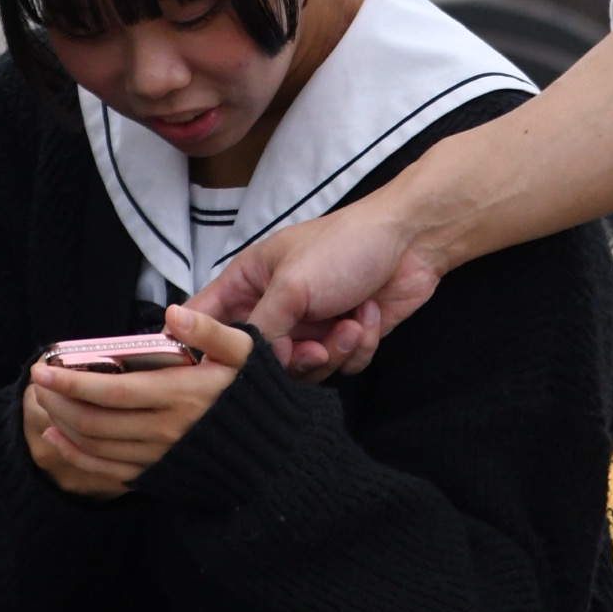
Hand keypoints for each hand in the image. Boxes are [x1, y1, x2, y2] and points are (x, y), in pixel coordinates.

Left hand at [22, 307, 251, 499]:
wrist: (272, 453)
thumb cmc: (254, 395)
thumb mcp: (243, 351)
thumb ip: (208, 330)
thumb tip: (172, 313)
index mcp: (181, 395)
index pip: (113, 390)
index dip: (74, 379)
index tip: (46, 365)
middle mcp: (165, 431)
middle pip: (96, 419)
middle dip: (60, 398)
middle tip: (40, 378)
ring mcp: (159, 458)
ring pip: (97, 445)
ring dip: (63, 423)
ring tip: (46, 401)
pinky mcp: (157, 477)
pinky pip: (106, 472)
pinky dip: (76, 456)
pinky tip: (59, 437)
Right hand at [187, 191, 441, 376]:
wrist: (412, 242)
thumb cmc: (346, 244)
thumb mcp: (293, 284)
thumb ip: (260, 328)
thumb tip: (244, 366)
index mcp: (248, 282)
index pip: (205, 319)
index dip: (200, 345)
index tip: (209, 370)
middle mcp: (274, 306)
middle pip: (258, 360)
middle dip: (291, 358)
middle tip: (311, 346)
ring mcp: (309, 325)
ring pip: (302, 370)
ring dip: (332, 351)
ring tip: (350, 322)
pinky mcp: (342, 338)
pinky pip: (338, 367)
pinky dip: (357, 346)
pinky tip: (368, 315)